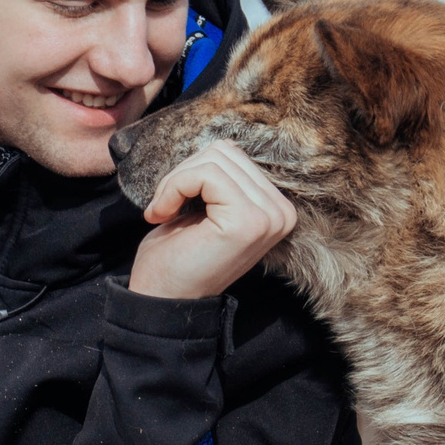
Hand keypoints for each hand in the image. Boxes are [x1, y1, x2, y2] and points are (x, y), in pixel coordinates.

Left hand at [128, 141, 296, 300]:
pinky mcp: (248, 221)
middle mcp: (281, 212)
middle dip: (184, 174)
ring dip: (176, 181)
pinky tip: (163, 215)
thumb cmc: (178, 257)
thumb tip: (225, 144)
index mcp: (276, 208)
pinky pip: (205, 174)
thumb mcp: (208, 207)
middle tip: (164, 206)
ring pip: (214, 159)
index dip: (193, 171)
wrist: (163, 301)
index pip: (233, 154)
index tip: (171, 202)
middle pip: (224, 151)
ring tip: (165, 211)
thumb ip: (225, 179)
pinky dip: (174, 188)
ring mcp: (269, 217)